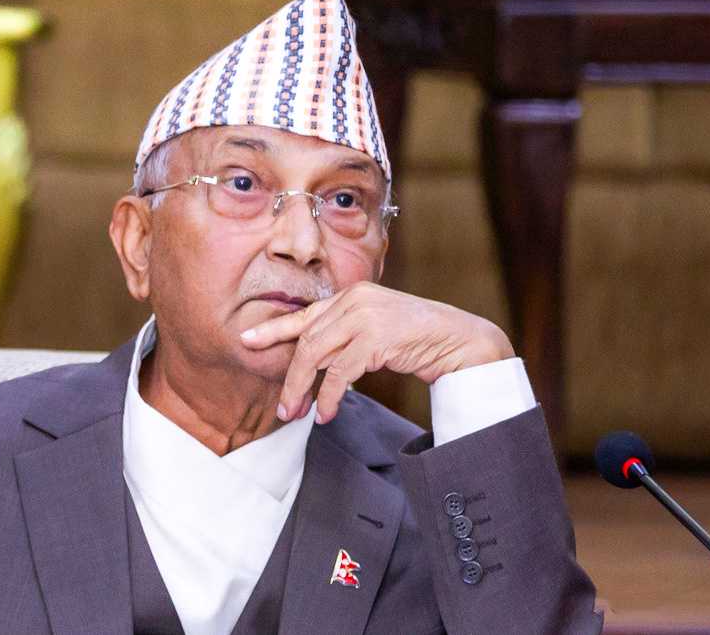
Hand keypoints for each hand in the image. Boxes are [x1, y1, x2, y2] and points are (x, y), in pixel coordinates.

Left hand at [239, 282, 514, 423]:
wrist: (462, 341)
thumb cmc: (420, 340)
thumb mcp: (376, 331)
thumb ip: (347, 337)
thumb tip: (314, 366)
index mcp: (352, 294)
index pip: (305, 315)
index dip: (274, 329)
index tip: (247, 339)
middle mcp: (355, 299)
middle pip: (306, 340)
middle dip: (290, 378)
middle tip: (283, 408)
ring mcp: (366, 315)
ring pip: (317, 355)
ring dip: (304, 390)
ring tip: (298, 415)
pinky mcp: (377, 336)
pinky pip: (340, 372)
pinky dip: (328, 396)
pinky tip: (325, 413)